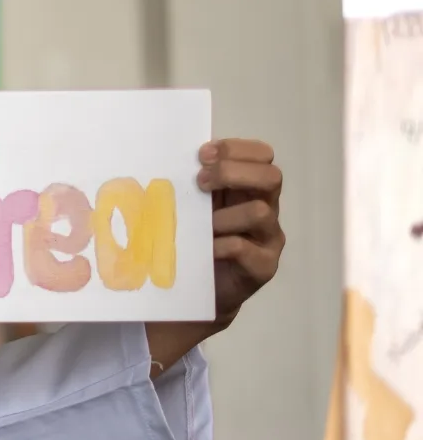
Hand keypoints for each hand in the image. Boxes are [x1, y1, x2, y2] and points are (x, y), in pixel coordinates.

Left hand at [145, 138, 285, 368]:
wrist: (200, 290)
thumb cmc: (195, 239)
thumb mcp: (195, 204)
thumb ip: (195, 181)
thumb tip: (169, 152)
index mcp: (250, 188)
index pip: (262, 155)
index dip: (235, 149)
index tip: (202, 154)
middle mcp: (267, 208)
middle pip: (271, 177)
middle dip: (232, 173)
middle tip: (200, 182)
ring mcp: (268, 239)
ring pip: (261, 212)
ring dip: (223, 215)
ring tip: (202, 225)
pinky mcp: (263, 266)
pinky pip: (245, 248)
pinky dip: (220, 244)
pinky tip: (205, 248)